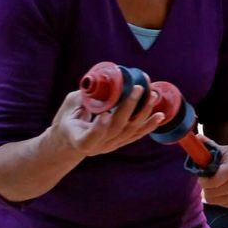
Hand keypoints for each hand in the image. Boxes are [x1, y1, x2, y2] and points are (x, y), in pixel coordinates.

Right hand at [49, 87, 164, 158]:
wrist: (70, 143)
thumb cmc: (67, 121)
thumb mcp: (69, 108)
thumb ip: (85, 96)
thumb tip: (101, 80)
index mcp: (80, 139)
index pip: (90, 137)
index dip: (98, 128)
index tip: (104, 114)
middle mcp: (98, 146)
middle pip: (116, 128)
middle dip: (129, 107)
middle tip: (139, 88)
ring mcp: (111, 146)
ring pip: (130, 131)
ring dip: (144, 113)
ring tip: (153, 96)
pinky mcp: (121, 143)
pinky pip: (137, 134)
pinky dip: (149, 125)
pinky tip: (160, 115)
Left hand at [198, 136, 227, 207]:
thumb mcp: (222, 149)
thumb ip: (208, 145)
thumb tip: (196, 137)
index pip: (212, 183)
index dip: (203, 181)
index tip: (202, 177)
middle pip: (212, 194)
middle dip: (208, 187)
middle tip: (210, 179)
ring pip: (217, 201)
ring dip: (215, 193)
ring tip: (220, 183)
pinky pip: (225, 204)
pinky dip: (222, 198)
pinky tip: (226, 188)